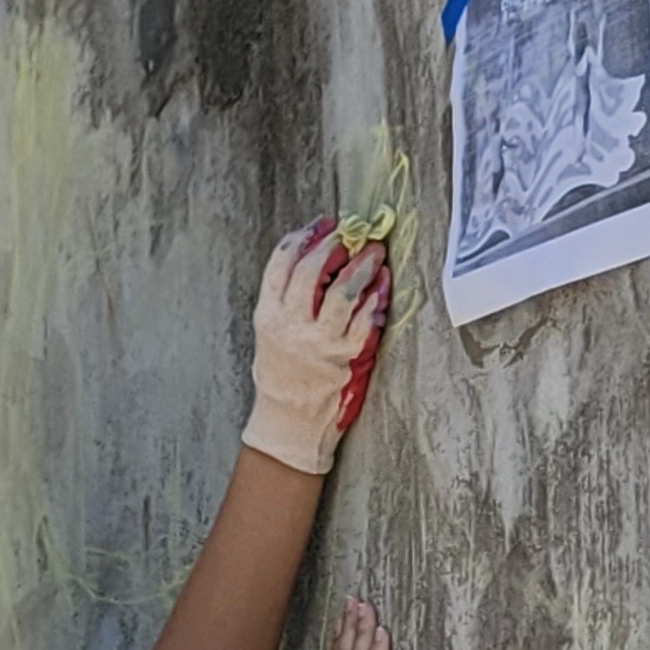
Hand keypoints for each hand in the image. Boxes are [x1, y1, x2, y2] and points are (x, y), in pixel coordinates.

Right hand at [242, 222, 391, 475]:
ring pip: (343, 291)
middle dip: (335, 245)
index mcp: (268, 315)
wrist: (289, 424)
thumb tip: (320, 261)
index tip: (322, 225)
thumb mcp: (271, 334)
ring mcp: (319, 341)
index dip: (304, 237)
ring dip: (362, 266)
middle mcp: (291, 325)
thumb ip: (289, 300)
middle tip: (352, 234)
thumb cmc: (282, 377)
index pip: (281, 263)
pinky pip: (364, 319)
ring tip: (374, 252)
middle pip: (312, 270)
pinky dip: (376, 297)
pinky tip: (382, 285)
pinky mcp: (345, 356)